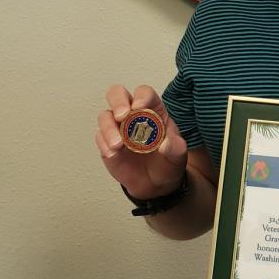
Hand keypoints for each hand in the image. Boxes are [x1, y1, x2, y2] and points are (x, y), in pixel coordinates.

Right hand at [95, 84, 188, 198]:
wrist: (155, 184)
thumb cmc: (167, 162)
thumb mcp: (178, 156)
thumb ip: (176, 148)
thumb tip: (166, 145)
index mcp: (153, 110)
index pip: (144, 93)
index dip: (141, 96)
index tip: (139, 106)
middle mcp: (133, 115)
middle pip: (118, 95)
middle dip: (118, 102)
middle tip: (122, 116)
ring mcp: (118, 128)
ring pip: (105, 116)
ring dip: (109, 128)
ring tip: (118, 145)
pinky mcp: (107, 142)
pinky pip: (100, 137)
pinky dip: (104, 144)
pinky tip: (114, 154)